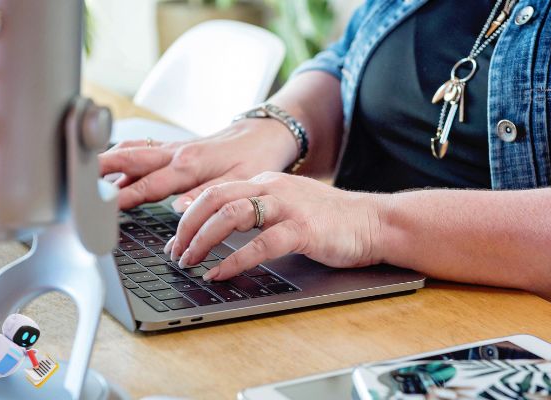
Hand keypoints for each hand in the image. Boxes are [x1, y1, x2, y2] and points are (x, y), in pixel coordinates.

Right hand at [99, 118, 298, 210]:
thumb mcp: (240, 182)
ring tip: (81, 172)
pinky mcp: (175, 148)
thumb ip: (208, 195)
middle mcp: (176, 154)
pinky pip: (142, 150)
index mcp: (189, 164)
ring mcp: (173, 149)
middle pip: (130, 161)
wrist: (263, 134)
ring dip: (106, 161)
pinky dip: (122, 157)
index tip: (102, 207)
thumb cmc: (254, 158)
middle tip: (72, 178)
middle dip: (100, 169)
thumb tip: (178, 209)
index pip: (148, 185)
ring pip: (132, 152)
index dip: (123, 197)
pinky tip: (110, 165)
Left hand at [163, 172, 384, 280]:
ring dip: (203, 240)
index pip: (215, 190)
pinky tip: (220, 273)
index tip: (176, 239)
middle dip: (187, 227)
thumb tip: (221, 227)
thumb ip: (258, 211)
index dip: (188, 215)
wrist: (375, 222)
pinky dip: (234, 260)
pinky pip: (260, 243)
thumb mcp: (288, 207)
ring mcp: (288, 206)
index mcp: (266, 182)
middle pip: (214, 198)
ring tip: (190, 262)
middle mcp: (273, 188)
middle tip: (175, 252)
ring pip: (231, 214)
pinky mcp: (303, 229)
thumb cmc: (332, 221)